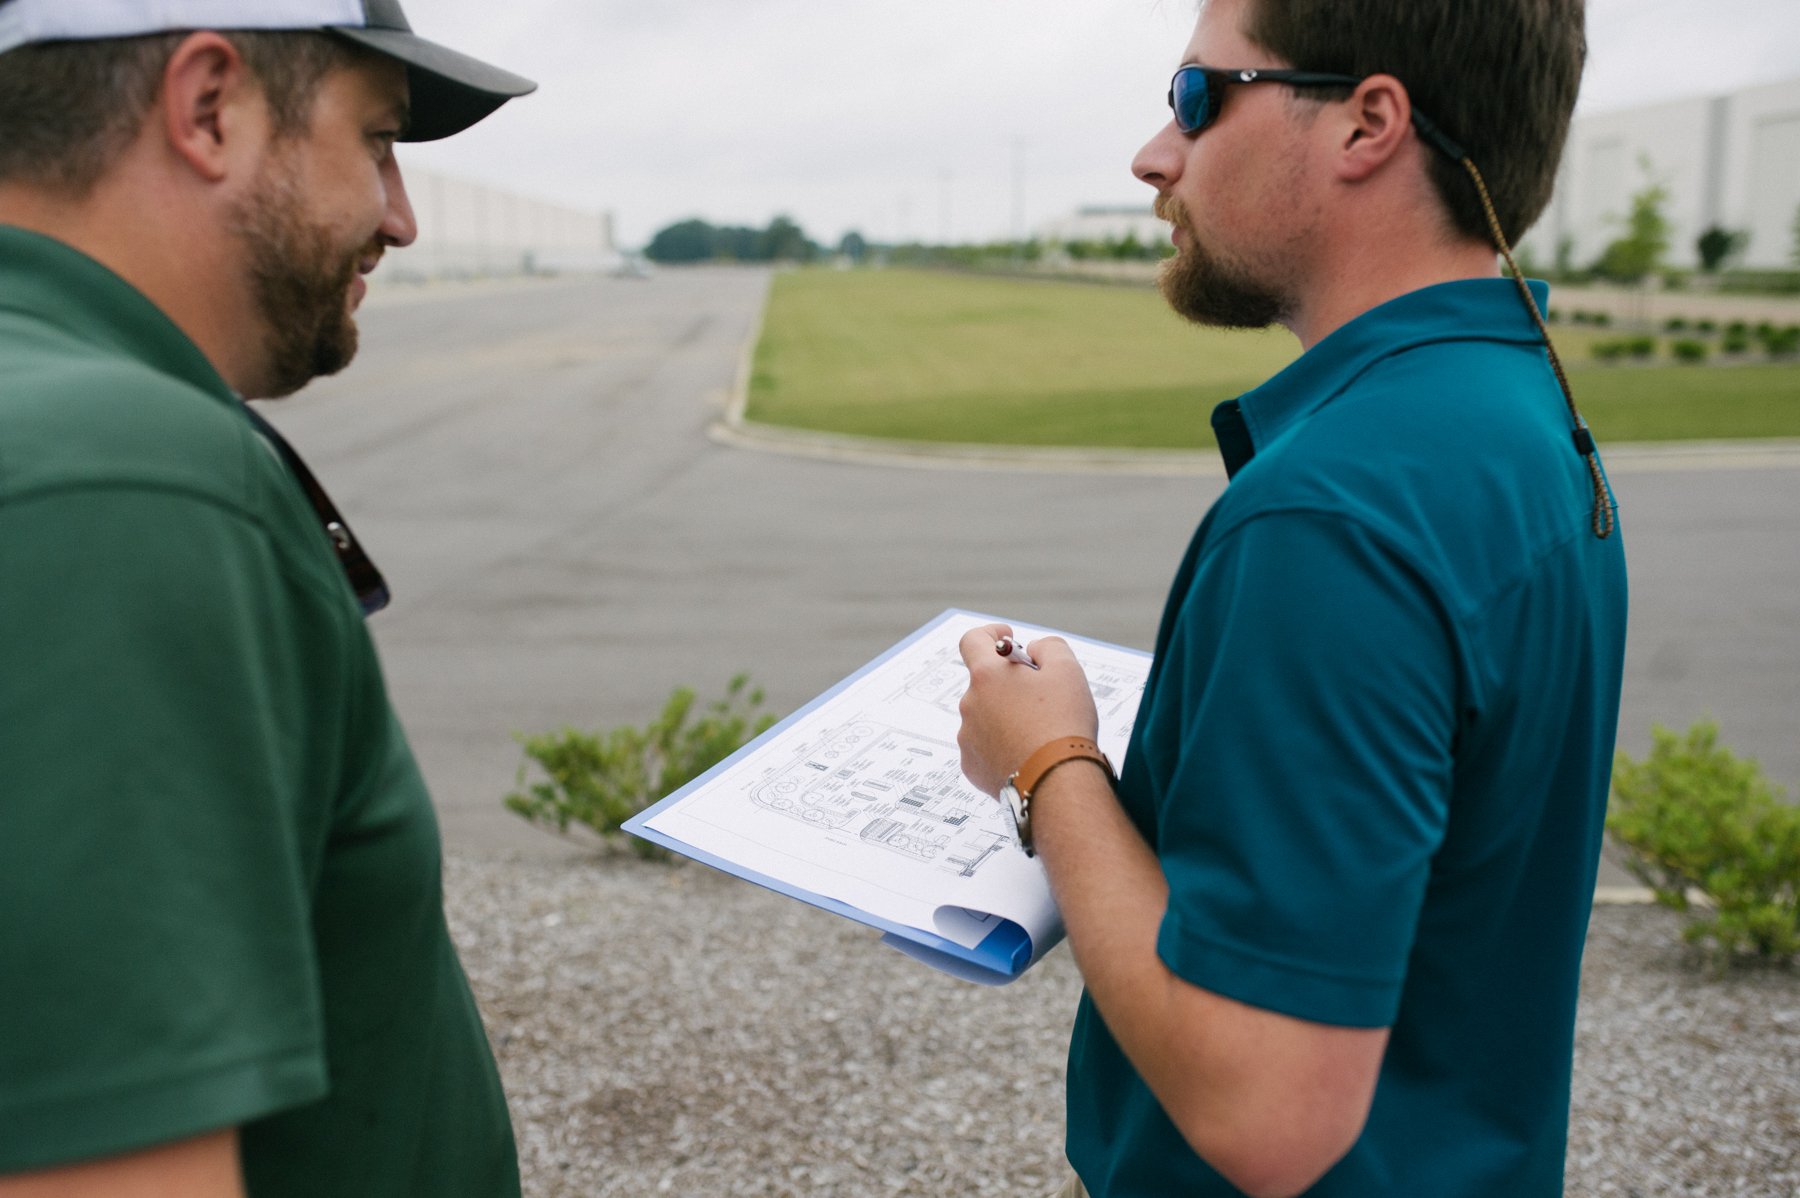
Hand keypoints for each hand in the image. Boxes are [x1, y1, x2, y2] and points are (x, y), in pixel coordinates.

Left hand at [956, 623, 1098, 795]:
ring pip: (986, 716)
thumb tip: (1033, 650)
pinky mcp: (972, 767)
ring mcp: (967, 738)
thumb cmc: (1063, 725)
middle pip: (986, 683)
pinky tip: (1028, 754)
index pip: (973, 640)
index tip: (1009, 638)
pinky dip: (1003, 745)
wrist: (1057, 783)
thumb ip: (1049, 647)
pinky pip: (985, 747)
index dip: (991, 634)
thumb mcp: (1067, 670)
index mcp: (987, 676)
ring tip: (1039, 732)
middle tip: (1042, 697)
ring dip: (1006, 717)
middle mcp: (969, 704)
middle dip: (1009, 684)